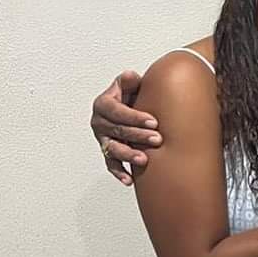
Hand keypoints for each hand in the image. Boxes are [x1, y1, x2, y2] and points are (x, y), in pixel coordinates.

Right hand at [90, 70, 160, 184]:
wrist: (132, 105)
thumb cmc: (132, 93)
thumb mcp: (130, 83)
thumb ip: (129, 80)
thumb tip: (130, 76)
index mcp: (103, 104)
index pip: (117, 111)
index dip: (134, 117)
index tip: (153, 121)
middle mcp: (99, 122)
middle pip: (117, 130)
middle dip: (138, 135)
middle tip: (157, 139)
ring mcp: (103, 138)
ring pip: (113, 149)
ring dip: (128, 155)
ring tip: (144, 159)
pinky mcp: (108, 151)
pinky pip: (111, 164)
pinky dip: (119, 172)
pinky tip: (129, 180)